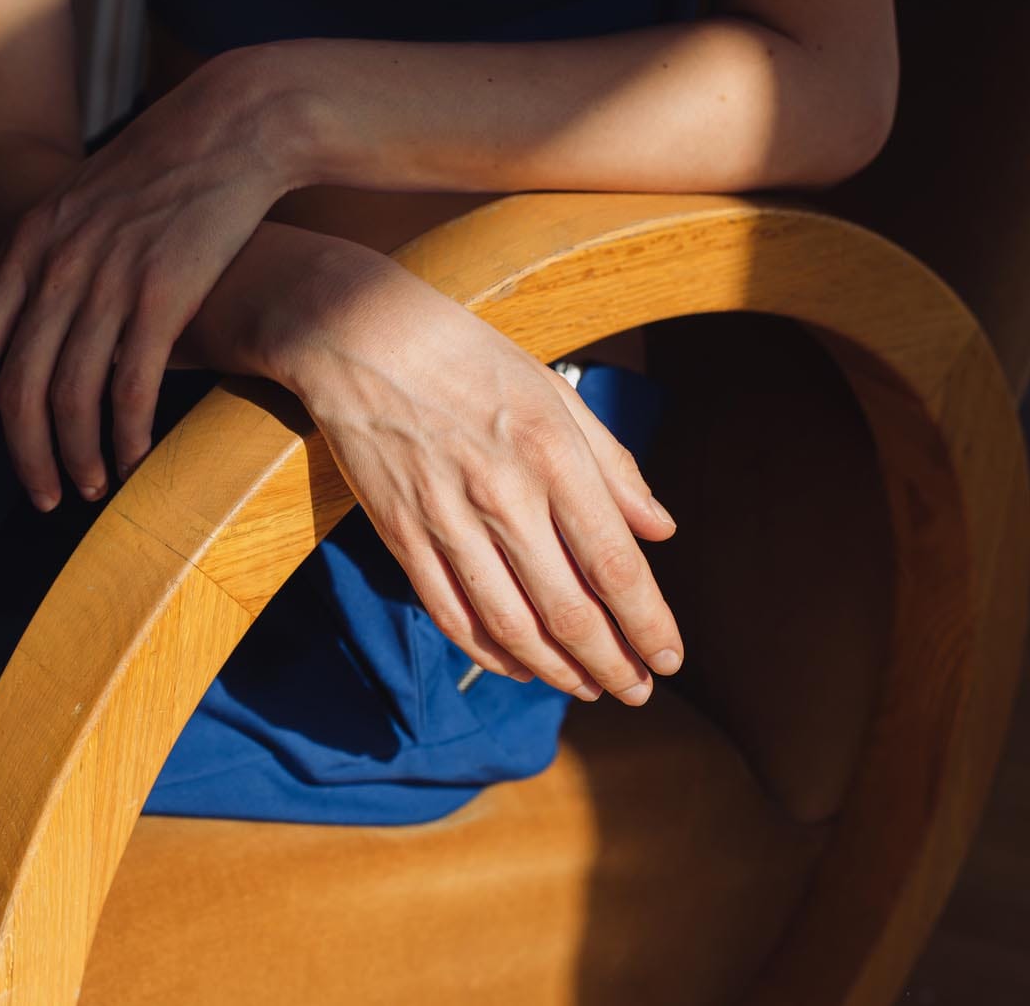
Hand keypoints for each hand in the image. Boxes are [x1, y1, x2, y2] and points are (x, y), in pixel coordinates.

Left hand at [0, 49, 310, 507]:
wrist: (232, 125)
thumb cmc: (165, 169)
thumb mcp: (85, 203)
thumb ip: (54, 260)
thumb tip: (41, 327)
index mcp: (30, 243)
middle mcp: (58, 265)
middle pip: (19, 385)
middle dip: (24, 454)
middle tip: (42, 498)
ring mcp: (108, 278)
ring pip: (72, 395)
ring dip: (76, 454)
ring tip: (90, 488)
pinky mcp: (163, 292)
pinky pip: (131, 384)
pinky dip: (126, 432)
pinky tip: (135, 457)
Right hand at [263, 247, 682, 705]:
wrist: (360, 337)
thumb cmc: (467, 357)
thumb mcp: (555, 392)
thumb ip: (613, 464)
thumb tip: (660, 530)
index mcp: (553, 454)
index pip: (615, 564)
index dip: (648, 624)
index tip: (669, 658)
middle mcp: (504, 496)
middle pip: (569, 611)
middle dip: (612, 664)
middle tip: (636, 692)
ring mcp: (447, 521)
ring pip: (512, 626)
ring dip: (557, 671)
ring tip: (587, 689)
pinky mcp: (401, 535)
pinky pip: (452, 614)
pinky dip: (490, 653)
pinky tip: (518, 667)